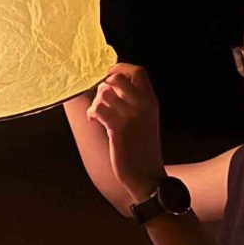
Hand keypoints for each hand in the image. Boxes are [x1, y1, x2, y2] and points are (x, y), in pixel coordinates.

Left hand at [86, 63, 165, 201]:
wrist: (148, 175)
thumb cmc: (142, 148)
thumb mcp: (146, 119)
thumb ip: (134, 101)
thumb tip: (108, 84)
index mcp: (151, 101)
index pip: (138, 71)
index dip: (120, 68)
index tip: (109, 76)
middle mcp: (143, 105)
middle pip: (117, 78)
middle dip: (103, 86)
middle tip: (102, 101)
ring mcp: (131, 117)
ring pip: (104, 93)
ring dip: (96, 102)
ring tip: (98, 114)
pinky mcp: (118, 129)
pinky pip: (98, 109)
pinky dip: (92, 113)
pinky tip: (94, 120)